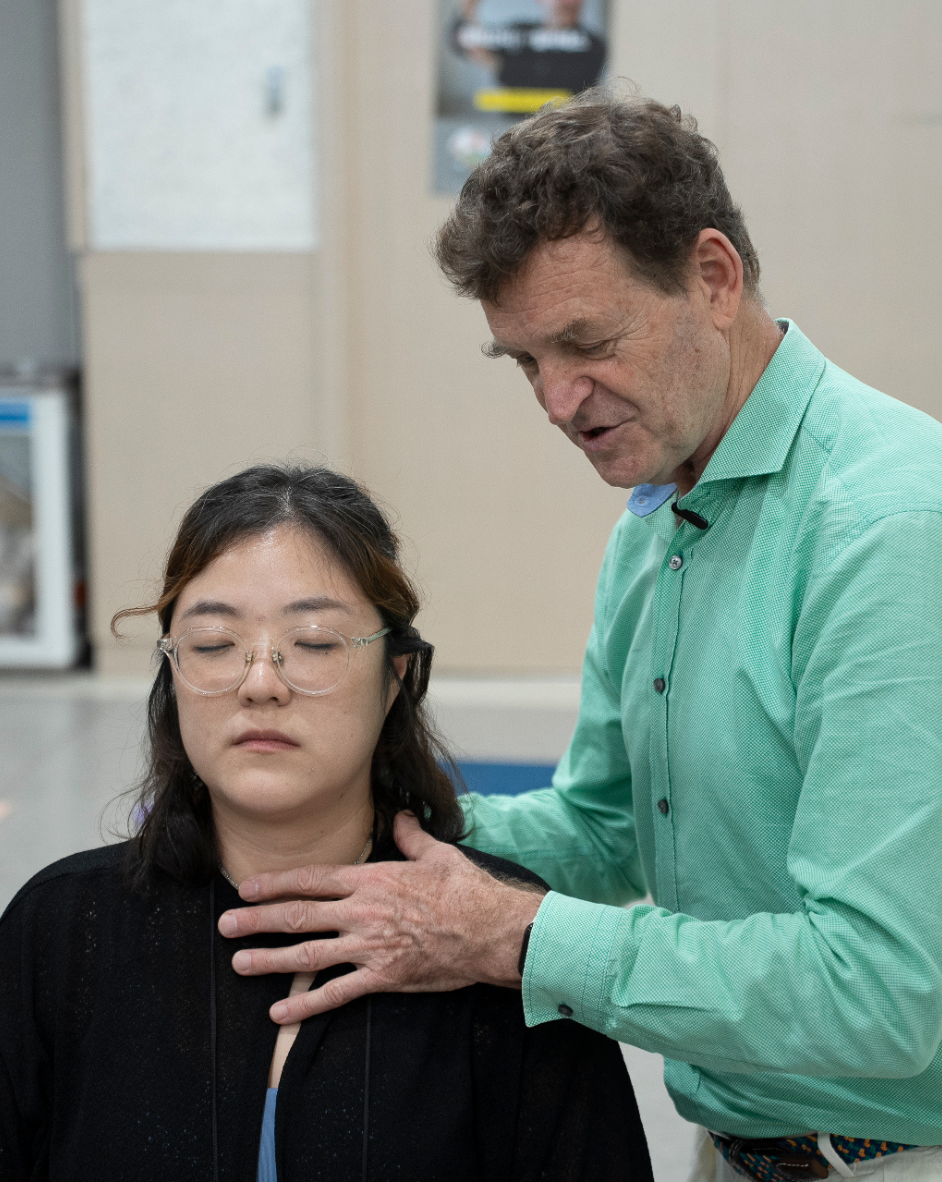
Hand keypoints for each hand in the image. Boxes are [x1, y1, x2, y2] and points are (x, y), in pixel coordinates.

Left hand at [217, 812, 544, 1023]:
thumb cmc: (468, 890)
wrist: (494, 930)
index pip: (314, 880)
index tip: (248, 888)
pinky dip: (306, 1005)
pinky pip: (337, 994)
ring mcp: (371, 947)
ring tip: (239, 962)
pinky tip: (279, 1014)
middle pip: (300, 916)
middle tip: (225, 925)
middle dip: (258, 920)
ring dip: (269, 959)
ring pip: (309, 955)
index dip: (276, 884)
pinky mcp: (384, 977)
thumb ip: (411, 836)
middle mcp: (364, 912)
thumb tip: (402, 816)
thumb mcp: (439, 854)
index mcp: (373, 880)